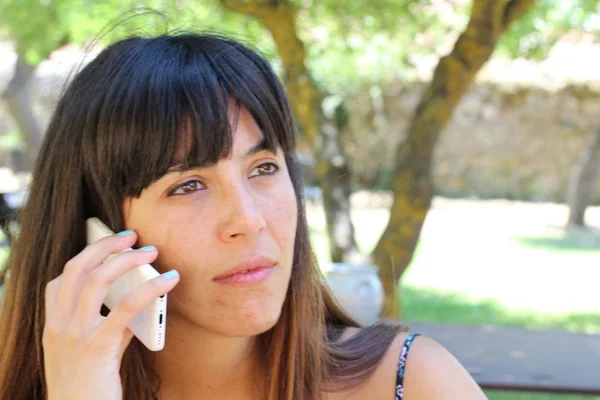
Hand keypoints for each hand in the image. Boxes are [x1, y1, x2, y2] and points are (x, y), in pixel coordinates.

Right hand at [42, 230, 178, 399]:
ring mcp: (75, 336)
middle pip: (77, 269)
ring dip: (127, 260)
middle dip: (105, 246)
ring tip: (151, 252)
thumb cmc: (88, 385)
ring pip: (98, 281)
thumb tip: (134, 297)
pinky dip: (149, 288)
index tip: (110, 244)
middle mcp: (58, 326)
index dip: (87, 255)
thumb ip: (105, 323)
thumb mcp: (86, 350)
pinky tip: (168, 281)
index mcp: (53, 325)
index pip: (61, 279)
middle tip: (132, 236)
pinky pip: (125, 307)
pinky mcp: (97, 348)